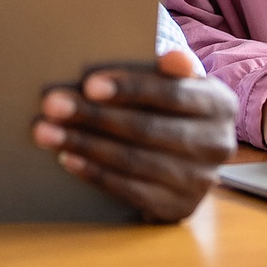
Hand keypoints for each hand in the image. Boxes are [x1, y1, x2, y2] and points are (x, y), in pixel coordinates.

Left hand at [33, 49, 236, 222]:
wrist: (190, 157)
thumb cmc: (172, 107)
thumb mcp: (178, 82)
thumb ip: (171, 69)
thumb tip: (174, 57)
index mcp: (219, 104)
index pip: (172, 94)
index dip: (130, 88)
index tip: (89, 83)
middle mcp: (217, 145)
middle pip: (147, 129)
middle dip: (94, 116)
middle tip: (52, 105)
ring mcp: (199, 181)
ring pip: (133, 160)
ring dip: (84, 144)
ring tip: (47, 131)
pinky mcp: (178, 208)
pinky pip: (129, 190)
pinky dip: (94, 173)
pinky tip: (67, 157)